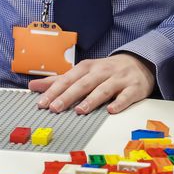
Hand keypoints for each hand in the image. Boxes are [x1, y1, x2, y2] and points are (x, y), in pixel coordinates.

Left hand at [28, 53, 154, 114]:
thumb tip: (34, 86)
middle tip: (55, 108)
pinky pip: (127, 96)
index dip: (54, 90)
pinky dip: (120, 103)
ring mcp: (119, 79)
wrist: (139, 62)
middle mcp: (102, 72)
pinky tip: (112, 110)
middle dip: (68, 95)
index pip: (68, 79)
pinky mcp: (134, 88)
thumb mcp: (83, 72)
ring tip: (80, 110)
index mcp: (88, 67)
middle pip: (83, 84)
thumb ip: (59, 80)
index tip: (42, 102)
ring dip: (92, 100)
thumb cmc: (107, 70)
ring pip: (104, 89)